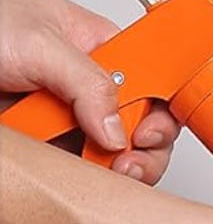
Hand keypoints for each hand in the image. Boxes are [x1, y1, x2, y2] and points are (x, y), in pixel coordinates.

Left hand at [0, 0, 178, 184]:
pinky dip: (87, 182)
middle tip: (125, 163)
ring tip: (100, 171)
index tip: (147, 135)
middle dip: (141, 151)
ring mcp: (71, 119)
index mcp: (101, 49)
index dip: (160, 112)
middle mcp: (91, 86)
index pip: (153, 83)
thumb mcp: (40, 42)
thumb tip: (118, 127)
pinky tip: (83, 181)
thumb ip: (89, 82)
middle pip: (141, 127)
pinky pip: (81, 170)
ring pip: (115, 156)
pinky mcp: (52, 146)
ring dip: (113, 171)